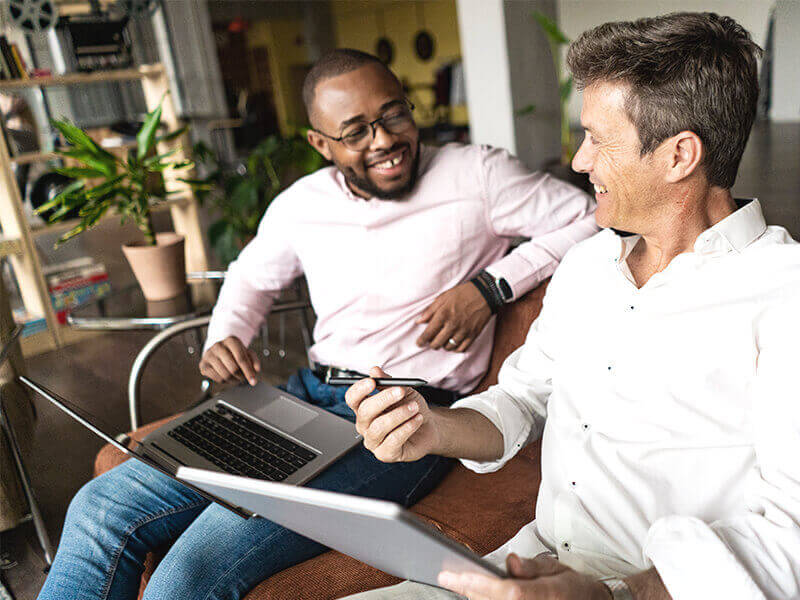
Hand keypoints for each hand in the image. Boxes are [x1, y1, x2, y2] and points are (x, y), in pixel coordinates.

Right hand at [199, 336, 259, 385]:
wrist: (219, 350)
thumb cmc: (235, 352)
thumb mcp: (247, 353)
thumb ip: (254, 361)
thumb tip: (256, 370)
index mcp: (231, 340)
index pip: (241, 359)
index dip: (249, 372)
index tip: (254, 381)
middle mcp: (218, 346)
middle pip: (233, 368)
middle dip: (241, 376)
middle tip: (243, 377)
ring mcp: (209, 355)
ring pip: (225, 375)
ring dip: (234, 380)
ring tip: (236, 377)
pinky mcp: (203, 365)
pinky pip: (217, 379)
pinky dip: (225, 381)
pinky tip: (227, 376)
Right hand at [345, 366, 441, 461]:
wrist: (429, 427)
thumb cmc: (411, 407)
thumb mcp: (402, 390)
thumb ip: (387, 382)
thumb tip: (374, 370)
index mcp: (364, 408)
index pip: (352, 398)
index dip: (359, 390)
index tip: (372, 381)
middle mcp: (365, 425)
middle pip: (364, 412)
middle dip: (384, 399)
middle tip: (401, 391)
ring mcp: (373, 441)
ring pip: (379, 427)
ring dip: (399, 414)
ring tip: (415, 407)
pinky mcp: (385, 454)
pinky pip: (392, 441)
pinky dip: (407, 428)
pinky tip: (417, 420)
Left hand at [416, 282, 492, 351]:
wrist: (484, 294)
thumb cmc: (462, 293)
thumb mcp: (443, 297)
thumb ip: (430, 310)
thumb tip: (419, 321)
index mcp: (443, 314)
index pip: (428, 333)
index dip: (421, 340)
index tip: (419, 343)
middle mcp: (453, 325)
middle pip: (437, 343)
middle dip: (431, 344)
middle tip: (431, 341)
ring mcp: (464, 331)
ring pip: (448, 347)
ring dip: (443, 345)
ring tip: (443, 340)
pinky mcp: (473, 335)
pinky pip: (461, 348)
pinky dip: (455, 348)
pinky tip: (453, 343)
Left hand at [438, 553, 610, 599]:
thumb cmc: (573, 587)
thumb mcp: (556, 568)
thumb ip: (532, 566)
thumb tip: (510, 562)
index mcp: (548, 595)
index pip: (509, 592)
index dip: (482, 584)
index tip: (459, 574)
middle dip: (469, 590)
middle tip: (446, 576)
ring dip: (475, 597)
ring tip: (454, 582)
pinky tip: (472, 593)